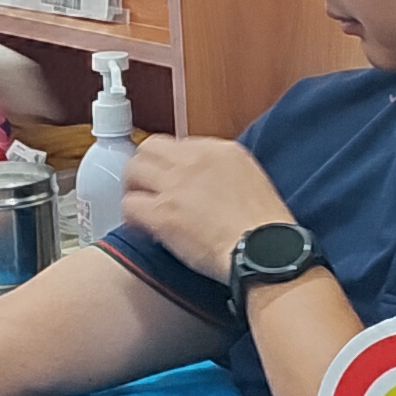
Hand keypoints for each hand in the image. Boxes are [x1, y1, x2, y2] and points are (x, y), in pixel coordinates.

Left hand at [117, 135, 294, 282]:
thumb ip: (224, 172)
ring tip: (139, 205)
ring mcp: (175, 186)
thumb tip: (205, 181)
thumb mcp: (251, 180)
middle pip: (148, 149)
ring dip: (132, 188)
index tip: (169, 178)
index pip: (177, 144)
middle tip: (144, 186)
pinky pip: (129, 205)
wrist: (265, 251)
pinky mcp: (162, 214)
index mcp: (219, 151)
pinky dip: (130, 216)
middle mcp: (193, 161)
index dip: (169, 163)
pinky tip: (140, 227)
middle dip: (143, 167)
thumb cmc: (265, 227)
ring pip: (133, 171)